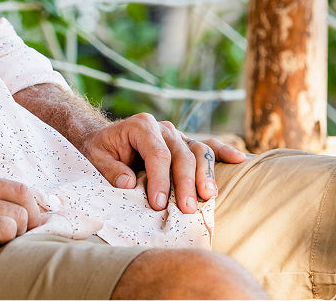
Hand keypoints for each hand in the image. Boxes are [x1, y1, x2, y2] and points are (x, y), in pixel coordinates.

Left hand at [78, 113, 246, 213]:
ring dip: (206, 174)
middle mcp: (163, 128)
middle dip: (185, 183)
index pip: (158, 153)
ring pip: (199, 150)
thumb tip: (127, 183)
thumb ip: (110, 169)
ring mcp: (177, 135)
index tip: (159, 204)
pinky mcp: (186, 144)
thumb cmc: (99, 151)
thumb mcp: (94, 158)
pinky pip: (208, 146)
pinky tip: (240, 159)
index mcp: (140, 126)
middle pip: (181, 154)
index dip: (161, 180)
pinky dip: (224, 152)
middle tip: (187, 210)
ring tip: (208, 197)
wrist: (103, 140)